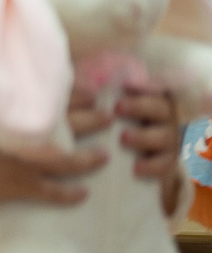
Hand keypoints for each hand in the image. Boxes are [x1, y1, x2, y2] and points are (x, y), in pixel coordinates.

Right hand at [0, 102, 105, 236]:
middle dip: (94, 120)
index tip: (96, 93)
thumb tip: (19, 79)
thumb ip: (1, 95)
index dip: (80, 95)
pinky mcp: (23, 187)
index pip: (57, 100)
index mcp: (19, 115)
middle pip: (71, 127)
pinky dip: (69, 195)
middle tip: (110, 116)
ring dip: (90, 158)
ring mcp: (29, 165)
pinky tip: (85, 194)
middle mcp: (29, 139)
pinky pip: (52, 193)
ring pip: (69, 162)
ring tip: (105, 155)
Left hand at [71, 85, 186, 214]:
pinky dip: (151, 165)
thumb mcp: (108, 113)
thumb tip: (83, 86)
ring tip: (123, 138)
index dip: (141, 84)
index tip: (124, 83)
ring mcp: (169, 141)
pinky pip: (165, 164)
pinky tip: (136, 167)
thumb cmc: (114, 131)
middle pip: (160, 108)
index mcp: (151, 101)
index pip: (152, 87)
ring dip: (143, 136)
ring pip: (165, 136)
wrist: (134, 169)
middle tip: (118, 107)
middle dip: (140, 106)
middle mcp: (164, 119)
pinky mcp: (168, 164)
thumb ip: (101, 100)